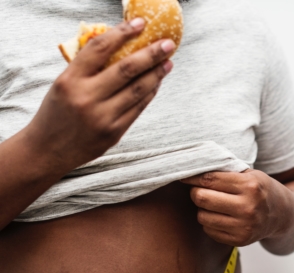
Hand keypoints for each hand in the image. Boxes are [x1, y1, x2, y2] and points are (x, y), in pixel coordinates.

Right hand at [26, 18, 175, 172]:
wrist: (47, 150)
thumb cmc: (56, 113)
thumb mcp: (63, 84)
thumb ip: (86, 68)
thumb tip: (120, 48)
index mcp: (70, 80)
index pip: (100, 48)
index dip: (123, 33)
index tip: (140, 23)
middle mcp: (87, 97)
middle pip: (127, 69)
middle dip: (151, 54)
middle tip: (167, 44)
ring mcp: (103, 117)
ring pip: (138, 90)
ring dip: (156, 74)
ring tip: (167, 62)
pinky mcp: (114, 132)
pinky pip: (138, 109)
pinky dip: (149, 93)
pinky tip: (156, 83)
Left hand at [181, 170, 292, 246]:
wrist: (283, 215)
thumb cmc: (261, 190)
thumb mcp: (250, 174)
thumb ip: (226, 172)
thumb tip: (193, 169)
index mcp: (250, 186)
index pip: (210, 179)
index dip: (192, 177)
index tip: (184, 176)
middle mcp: (248, 207)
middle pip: (202, 198)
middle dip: (196, 192)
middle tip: (199, 190)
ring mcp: (244, 226)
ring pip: (202, 216)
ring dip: (202, 209)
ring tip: (213, 204)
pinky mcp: (240, 240)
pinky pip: (209, 230)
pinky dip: (210, 222)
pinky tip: (220, 216)